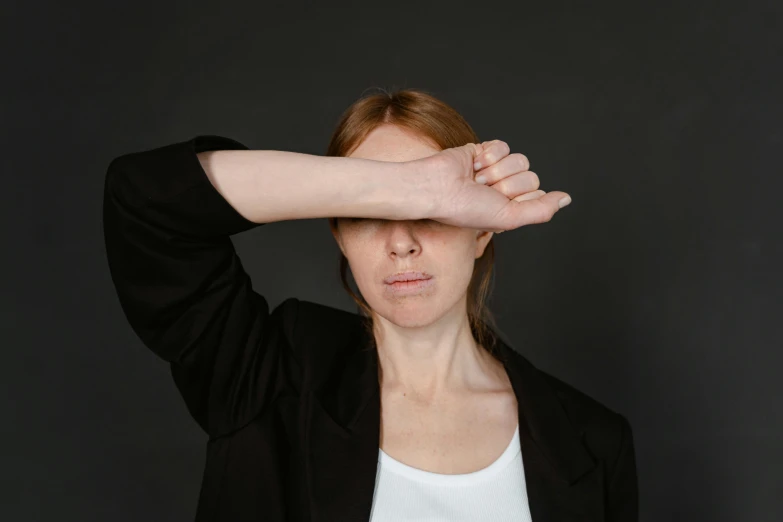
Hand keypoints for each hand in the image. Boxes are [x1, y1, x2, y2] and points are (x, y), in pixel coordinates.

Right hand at [417, 140, 571, 232]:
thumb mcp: (509, 218)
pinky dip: (489, 155)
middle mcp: (505, 189)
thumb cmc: (466, 209)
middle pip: (530, 176)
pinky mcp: (485, 151)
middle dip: (507, 183)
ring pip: (520, 160)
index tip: (498, 203)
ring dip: (497, 170)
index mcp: (511, 208)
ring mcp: (496, 169)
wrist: (436, 187)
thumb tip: (566, 198)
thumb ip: (542, 210)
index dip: (519, 198)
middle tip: (484, 190)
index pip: (537, 194)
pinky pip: (503, 146)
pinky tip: (473, 165)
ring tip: (476, 178)